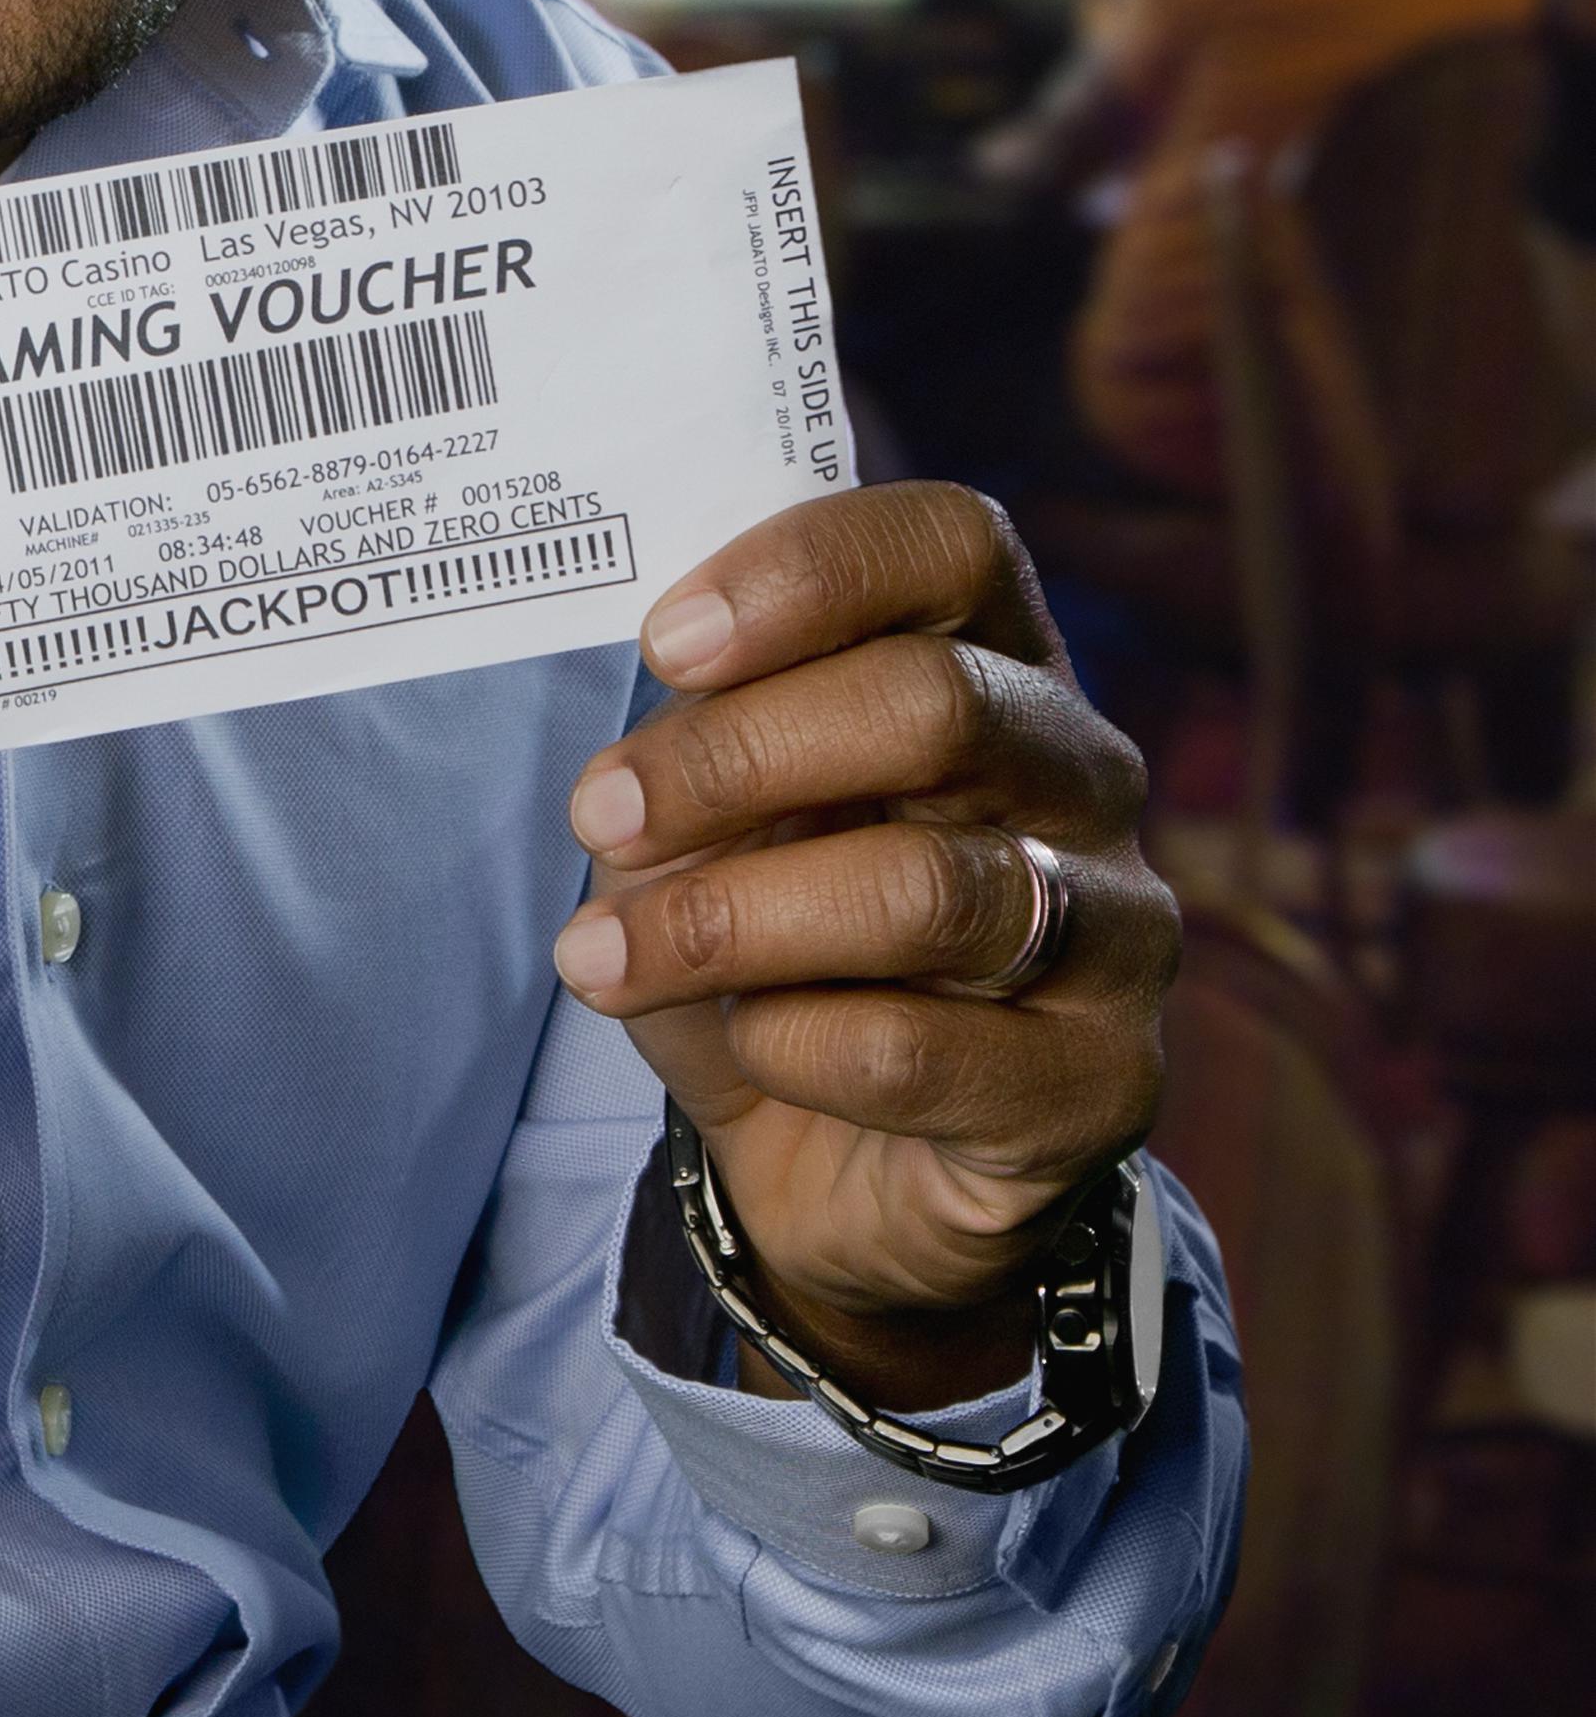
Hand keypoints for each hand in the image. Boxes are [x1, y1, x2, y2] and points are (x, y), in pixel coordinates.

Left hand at [550, 485, 1174, 1411]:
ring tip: (603, 958)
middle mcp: (1081, 776)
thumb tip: (642, 775)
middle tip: (599, 816)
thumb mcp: (708, 824)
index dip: (808, 572)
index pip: (952, 547)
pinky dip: (786, 1045)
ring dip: (726, 918)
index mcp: (990, 663)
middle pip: (936, 705)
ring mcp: (1116, 930)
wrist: (847, 1169)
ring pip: (923, 888)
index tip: (666, 644)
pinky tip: (748, 1047)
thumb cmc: (773, 948)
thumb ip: (697, 755)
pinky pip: (915, 1050)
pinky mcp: (1104, 1083)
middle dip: (733, 759)